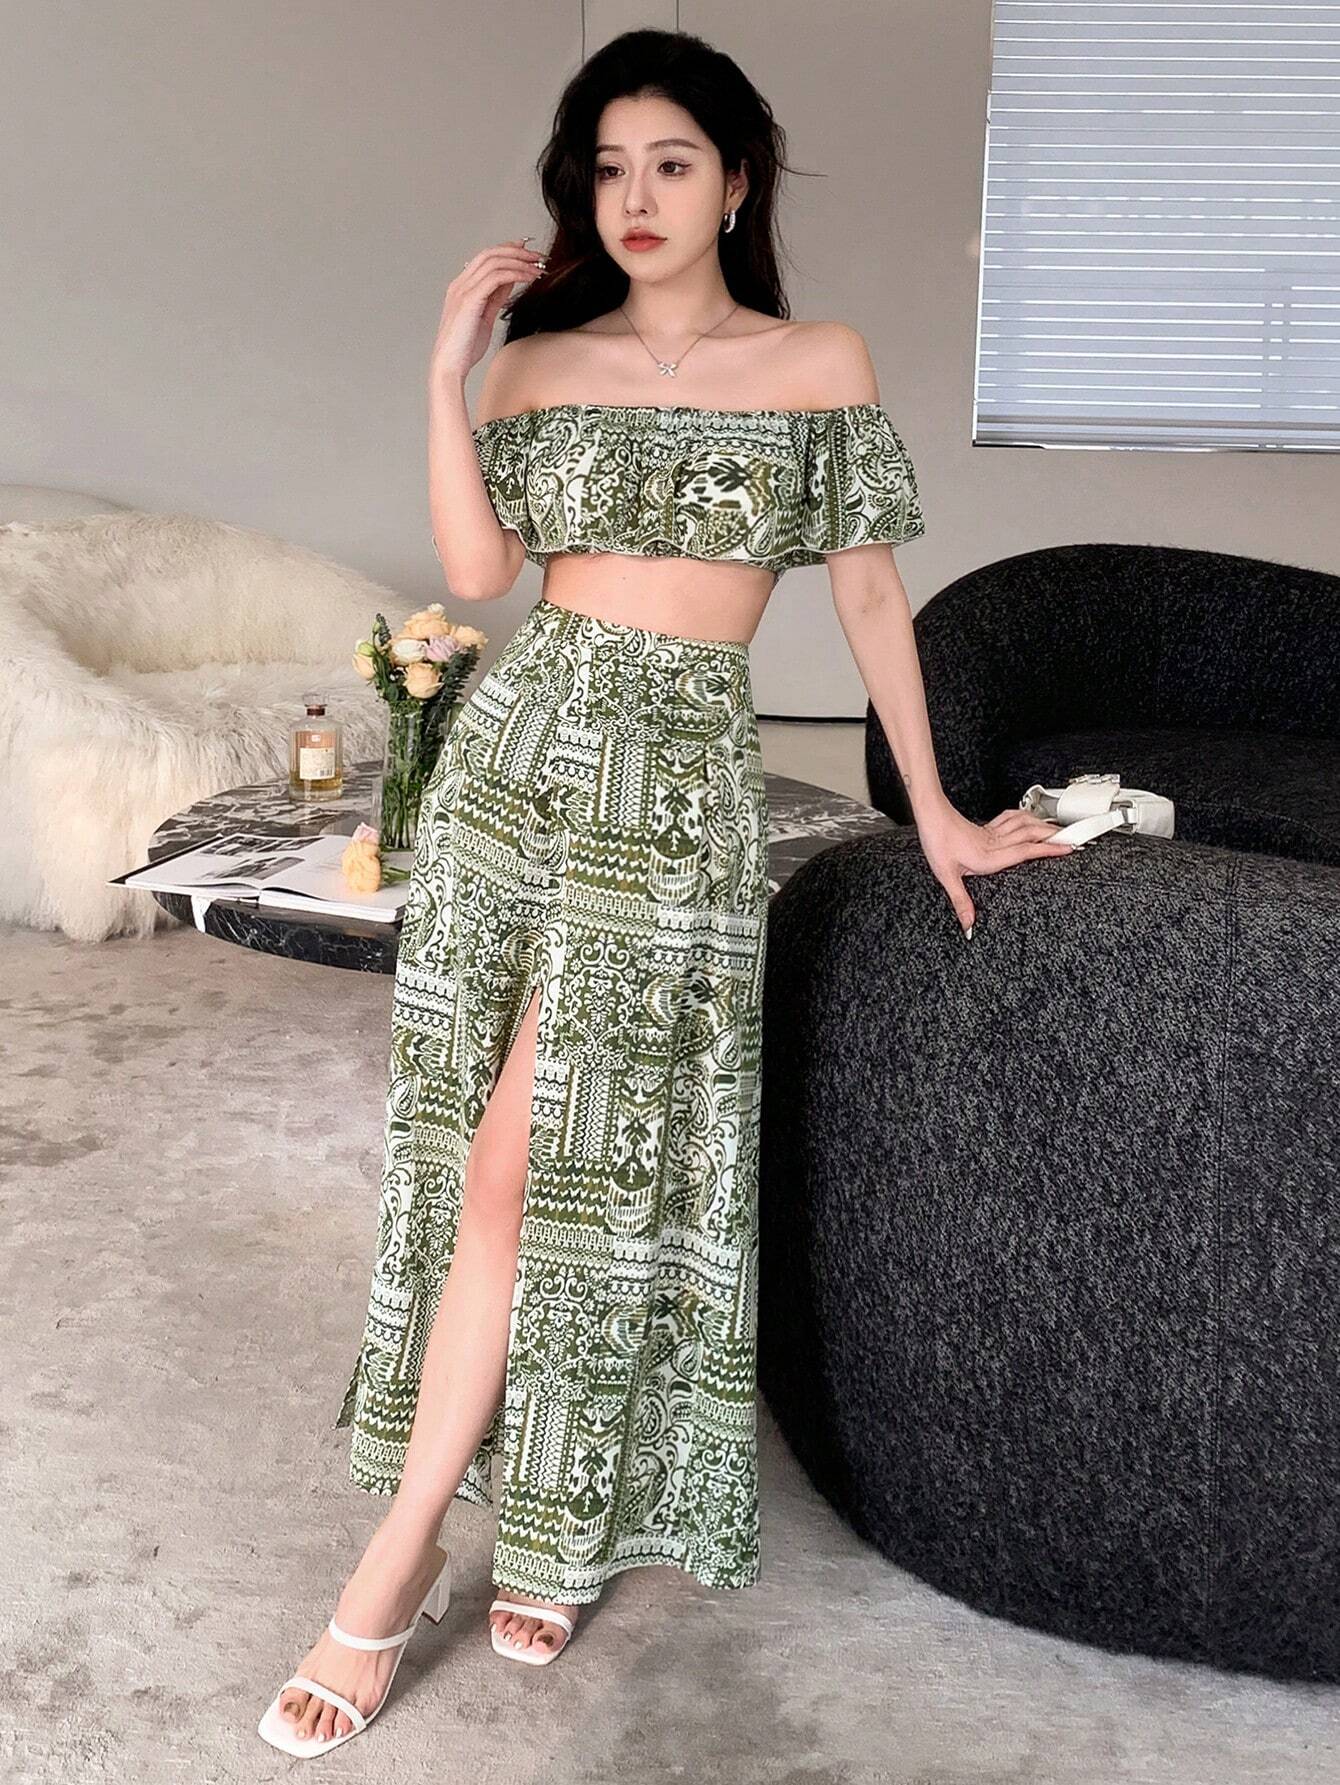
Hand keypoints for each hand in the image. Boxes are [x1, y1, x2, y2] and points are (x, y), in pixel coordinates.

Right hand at [429, 236, 547, 383]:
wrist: (449, 367)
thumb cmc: (464, 349)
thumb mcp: (485, 318)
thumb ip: (495, 298)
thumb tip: (510, 282)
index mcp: (461, 288)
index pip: (485, 258)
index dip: (507, 250)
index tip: (528, 251)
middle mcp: (460, 284)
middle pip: (490, 253)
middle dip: (517, 251)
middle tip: (539, 256)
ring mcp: (463, 290)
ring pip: (494, 261)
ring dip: (520, 261)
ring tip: (539, 267)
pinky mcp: (470, 299)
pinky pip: (496, 277)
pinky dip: (516, 273)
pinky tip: (530, 278)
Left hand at [915, 797, 1075, 938]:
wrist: (930, 815)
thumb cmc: (937, 841)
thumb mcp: (947, 875)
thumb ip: (961, 901)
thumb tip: (969, 925)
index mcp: (990, 856)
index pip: (1028, 851)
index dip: (1050, 849)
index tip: (1070, 848)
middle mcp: (995, 842)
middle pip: (1033, 834)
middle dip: (1056, 835)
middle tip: (1077, 836)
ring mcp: (992, 832)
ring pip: (1025, 824)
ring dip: (1044, 824)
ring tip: (1061, 828)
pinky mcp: (986, 826)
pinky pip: (1011, 818)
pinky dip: (1026, 817)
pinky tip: (1030, 819)